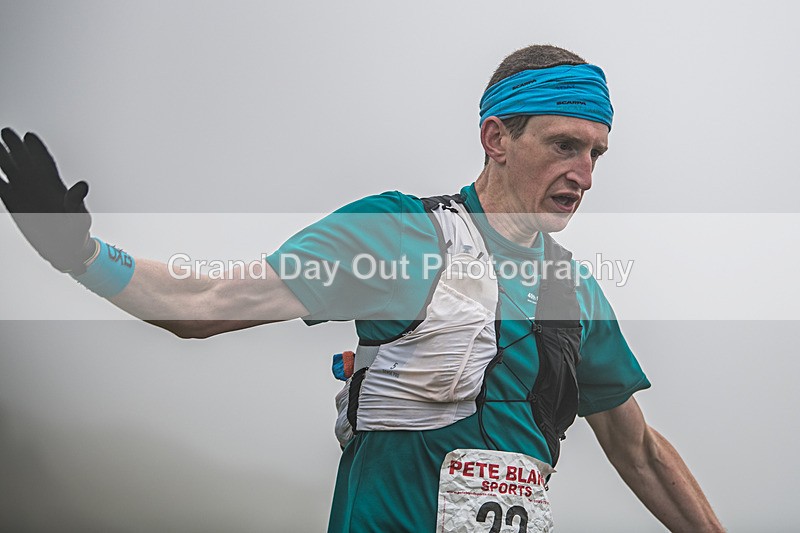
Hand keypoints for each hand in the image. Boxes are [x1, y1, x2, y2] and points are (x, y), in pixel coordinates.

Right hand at [0, 128, 94, 273]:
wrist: (65, 249)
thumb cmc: (77, 231)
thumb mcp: (79, 216)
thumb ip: (76, 200)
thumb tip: (82, 186)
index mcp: (55, 184)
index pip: (45, 162)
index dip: (37, 149)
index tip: (29, 137)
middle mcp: (39, 184)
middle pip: (24, 160)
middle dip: (15, 146)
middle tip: (5, 132)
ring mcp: (25, 192)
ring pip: (10, 169)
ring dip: (1, 157)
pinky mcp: (14, 202)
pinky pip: (0, 186)